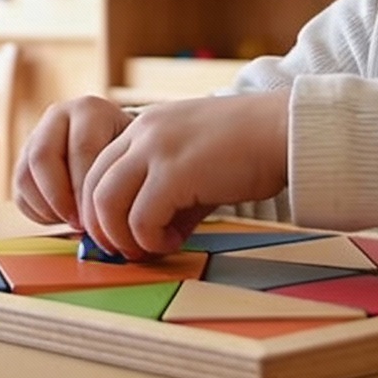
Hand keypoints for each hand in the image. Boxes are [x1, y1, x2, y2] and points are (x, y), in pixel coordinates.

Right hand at [12, 95, 134, 229]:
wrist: (117, 147)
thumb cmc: (130, 157)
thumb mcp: (133, 158)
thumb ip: (121, 179)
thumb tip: (105, 219)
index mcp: (89, 109)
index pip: (82, 148)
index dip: (87, 187)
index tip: (98, 216)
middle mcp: (58, 116)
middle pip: (43, 157)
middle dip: (60, 198)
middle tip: (79, 223)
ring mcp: (36, 137)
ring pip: (25, 176)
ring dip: (48, 207)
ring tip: (72, 222)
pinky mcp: (24, 161)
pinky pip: (19, 192)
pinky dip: (38, 212)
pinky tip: (63, 217)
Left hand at [76, 91, 290, 261]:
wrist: (285, 130)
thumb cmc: (249, 149)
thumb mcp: (195, 165)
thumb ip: (168, 195)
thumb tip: (150, 237)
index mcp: (145, 127)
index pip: (96, 169)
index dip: (99, 209)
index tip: (119, 234)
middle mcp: (143, 132)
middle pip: (92, 187)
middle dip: (102, 228)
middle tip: (125, 250)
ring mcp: (157, 149)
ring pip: (106, 202)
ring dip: (122, 236)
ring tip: (149, 248)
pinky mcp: (176, 172)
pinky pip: (140, 217)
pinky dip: (150, 239)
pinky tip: (174, 242)